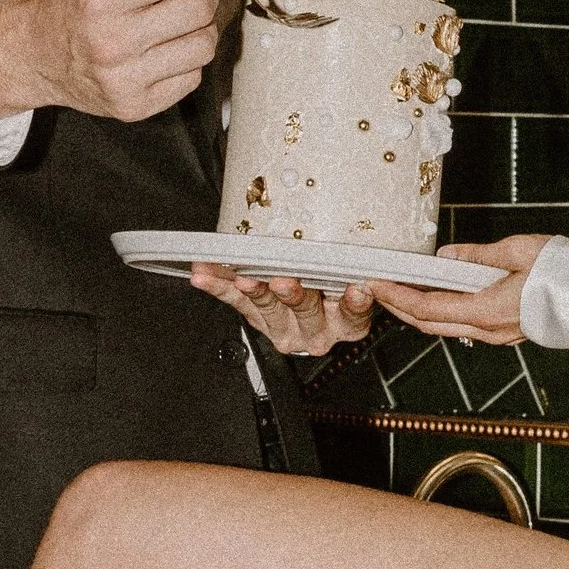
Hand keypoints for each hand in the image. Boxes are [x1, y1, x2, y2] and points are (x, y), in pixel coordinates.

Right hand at [0, 0, 223, 126]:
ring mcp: (125, 78)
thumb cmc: (70, 2)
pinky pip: (193, 77)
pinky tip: (168, 45)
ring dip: (203, 25)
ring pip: (204, 45)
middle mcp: (112, 40)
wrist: (38, 55)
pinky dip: (189, 56)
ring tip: (182, 15)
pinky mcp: (136, 105)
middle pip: (198, 9)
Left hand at [188, 263, 375, 353]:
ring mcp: (284, 328)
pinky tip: (204, 277)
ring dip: (255, 291)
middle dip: (294, 295)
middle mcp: (316, 329)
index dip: (355, 304)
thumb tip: (364, 239)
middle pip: (307, 311)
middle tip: (285, 282)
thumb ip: (351, 268)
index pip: (353, 314)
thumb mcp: (349, 283)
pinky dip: (219, 286)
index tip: (357, 290)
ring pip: (269, 309)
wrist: (306, 320)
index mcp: (345, 321)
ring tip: (244, 279)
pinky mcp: (258, 321)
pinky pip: (237, 304)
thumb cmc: (333, 290)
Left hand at [366, 232, 551, 345]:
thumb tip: (446, 257)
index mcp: (485, 310)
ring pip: (446, 326)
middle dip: (399, 307)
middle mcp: (488, 329)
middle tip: (377, 288)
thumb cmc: (567, 272)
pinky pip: (464, 325)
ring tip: (400, 291)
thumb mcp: (519, 249)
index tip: (374, 283)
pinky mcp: (508, 331)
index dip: (396, 296)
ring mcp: (498, 334)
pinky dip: (442, 312)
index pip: (426, 307)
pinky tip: (438, 297)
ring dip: (419, 311)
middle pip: (430, 323)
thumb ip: (478, 254)